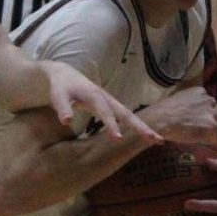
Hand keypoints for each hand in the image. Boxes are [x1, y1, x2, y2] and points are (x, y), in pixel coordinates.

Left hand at [42, 62, 158, 142]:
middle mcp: (107, 98)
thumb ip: (63, 107)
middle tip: (156, 138)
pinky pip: (126, 118)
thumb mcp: (58, 95)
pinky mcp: (111, 107)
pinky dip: (137, 126)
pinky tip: (147, 136)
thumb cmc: (61, 87)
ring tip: (158, 140)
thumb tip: (66, 121)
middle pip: (127, 113)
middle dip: (141, 126)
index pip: (105, 111)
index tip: (118, 138)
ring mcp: (111, 103)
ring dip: (144, 128)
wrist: (64, 75)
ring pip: (130, 116)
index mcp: (95, 95)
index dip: (111, 124)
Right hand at [136, 86, 216, 144]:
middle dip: (203, 120)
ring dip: (204, 130)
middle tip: (190, 126)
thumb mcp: (179, 98)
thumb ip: (190, 101)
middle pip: (212, 113)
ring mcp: (211, 112)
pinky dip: (204, 139)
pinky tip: (192, 137)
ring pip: (213, 124)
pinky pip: (212, 135)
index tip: (190, 118)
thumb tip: (192, 110)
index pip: (206, 104)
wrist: (161, 119)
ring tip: (189, 131)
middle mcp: (209, 99)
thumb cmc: (164, 111)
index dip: (199, 114)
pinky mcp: (212, 125)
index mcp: (200, 91)